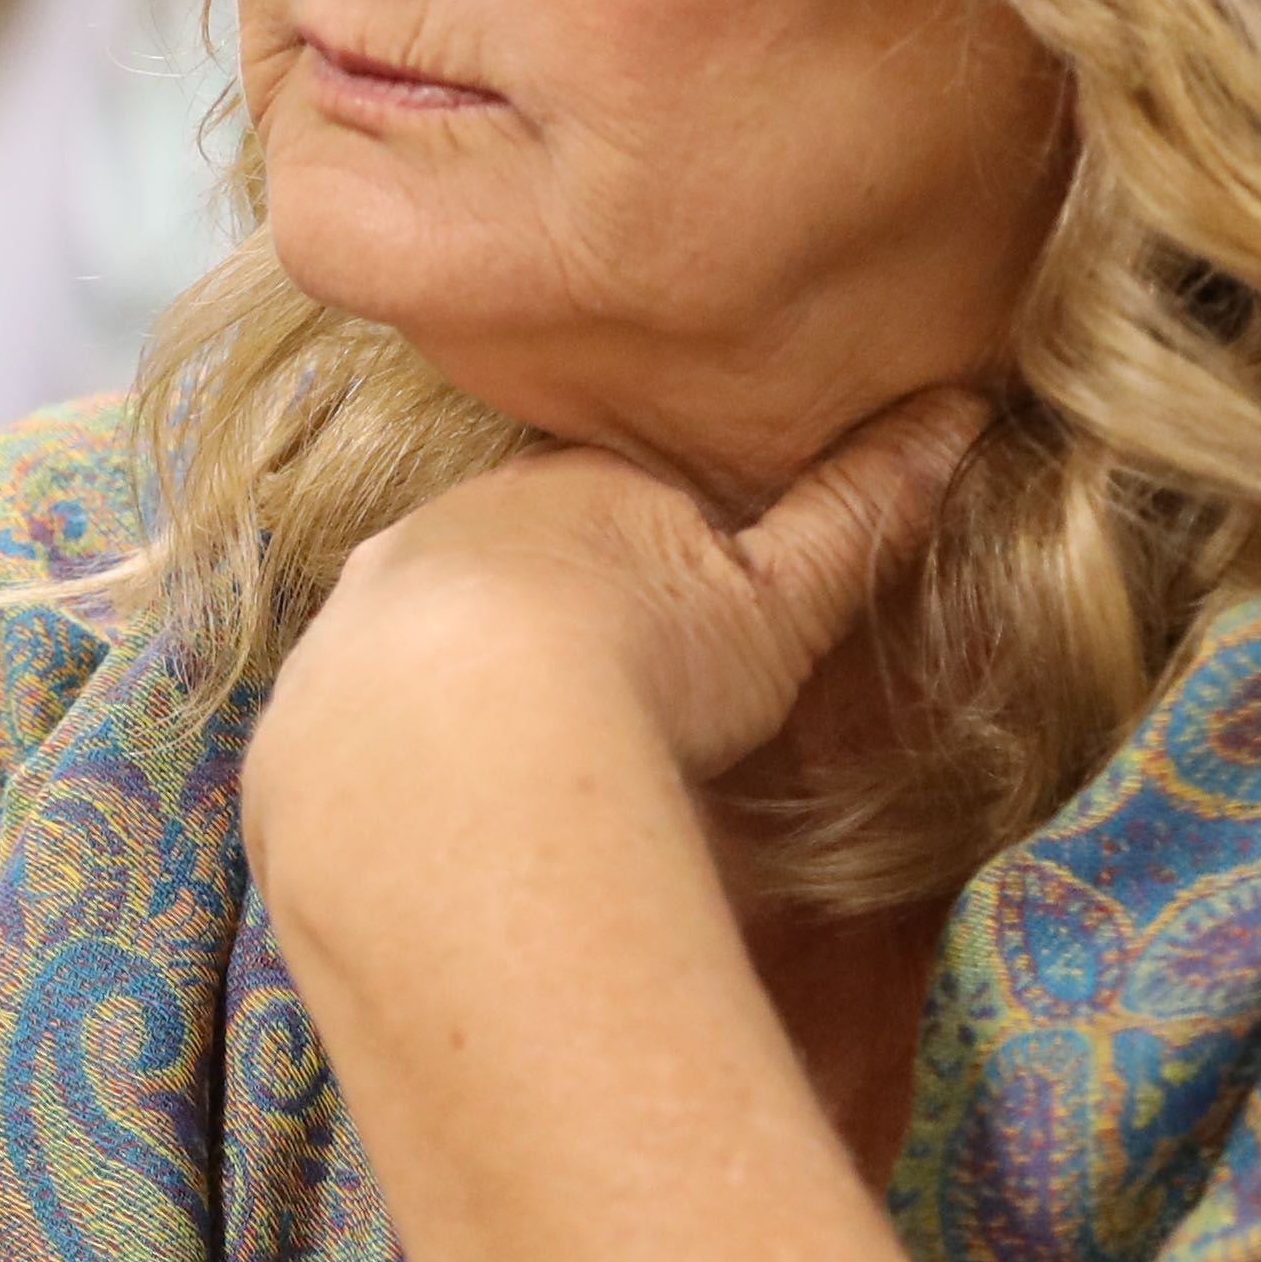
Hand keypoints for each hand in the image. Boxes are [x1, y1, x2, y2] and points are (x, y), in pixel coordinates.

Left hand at [251, 383, 991, 841]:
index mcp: (554, 492)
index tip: (676, 644)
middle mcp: (435, 539)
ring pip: (409, 664)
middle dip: (538, 637)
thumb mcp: (782, 602)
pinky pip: (348, 756)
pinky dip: (390, 793)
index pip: (601, 509)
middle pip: (495, 577)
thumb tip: (962, 416)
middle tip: (600, 723)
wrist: (467, 757)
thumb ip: (862, 515)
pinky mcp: (298, 734)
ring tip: (518, 796)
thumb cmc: (645, 668)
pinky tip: (444, 844)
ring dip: (452, 716)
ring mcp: (352, 634)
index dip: (645, 576)